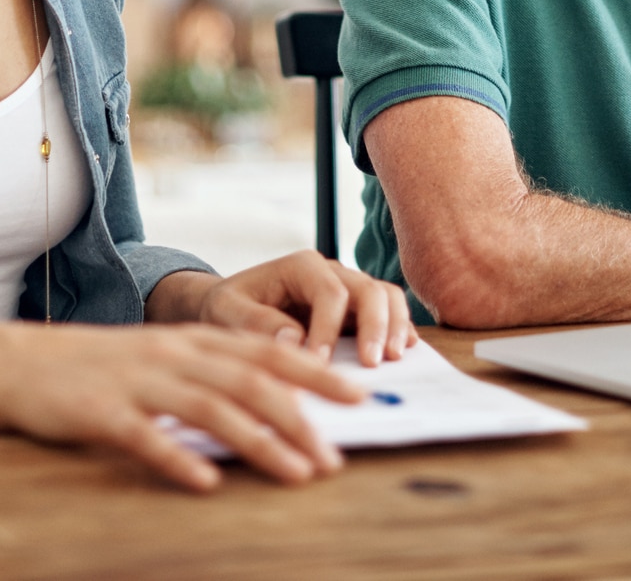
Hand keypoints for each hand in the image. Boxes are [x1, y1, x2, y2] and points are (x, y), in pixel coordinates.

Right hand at [0, 322, 362, 491]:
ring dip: (259, 441)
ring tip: (296, 473)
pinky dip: (177, 459)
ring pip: (210, 408)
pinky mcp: (101, 412)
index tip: (360, 397)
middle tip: (336, 456)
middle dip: (300, 418)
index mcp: (194, 341)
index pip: (268, 351)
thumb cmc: (105, 368)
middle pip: (249, 382)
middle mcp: (174, 356)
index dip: (317, 372)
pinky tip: (205, 484)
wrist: (22, 364)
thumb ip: (218, 373)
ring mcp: (138, 382)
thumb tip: (283, 403)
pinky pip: (145, 437)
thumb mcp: (167, 359)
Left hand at [171, 251, 417, 365]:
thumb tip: (295, 340)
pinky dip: (398, 328)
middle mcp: (330, 272)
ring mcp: (347, 290)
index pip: (329, 292)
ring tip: (393, 358)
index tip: (319, 363)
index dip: (329, 328)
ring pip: (385, 296)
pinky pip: (388, 312)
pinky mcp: (356, 311)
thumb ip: (256, 322)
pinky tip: (404, 349)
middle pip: (367, 289)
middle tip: (372, 364)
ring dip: (394, 325)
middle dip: (375, 326)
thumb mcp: (226, 312)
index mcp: (300, 267)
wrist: (231, 308)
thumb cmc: (227, 308)